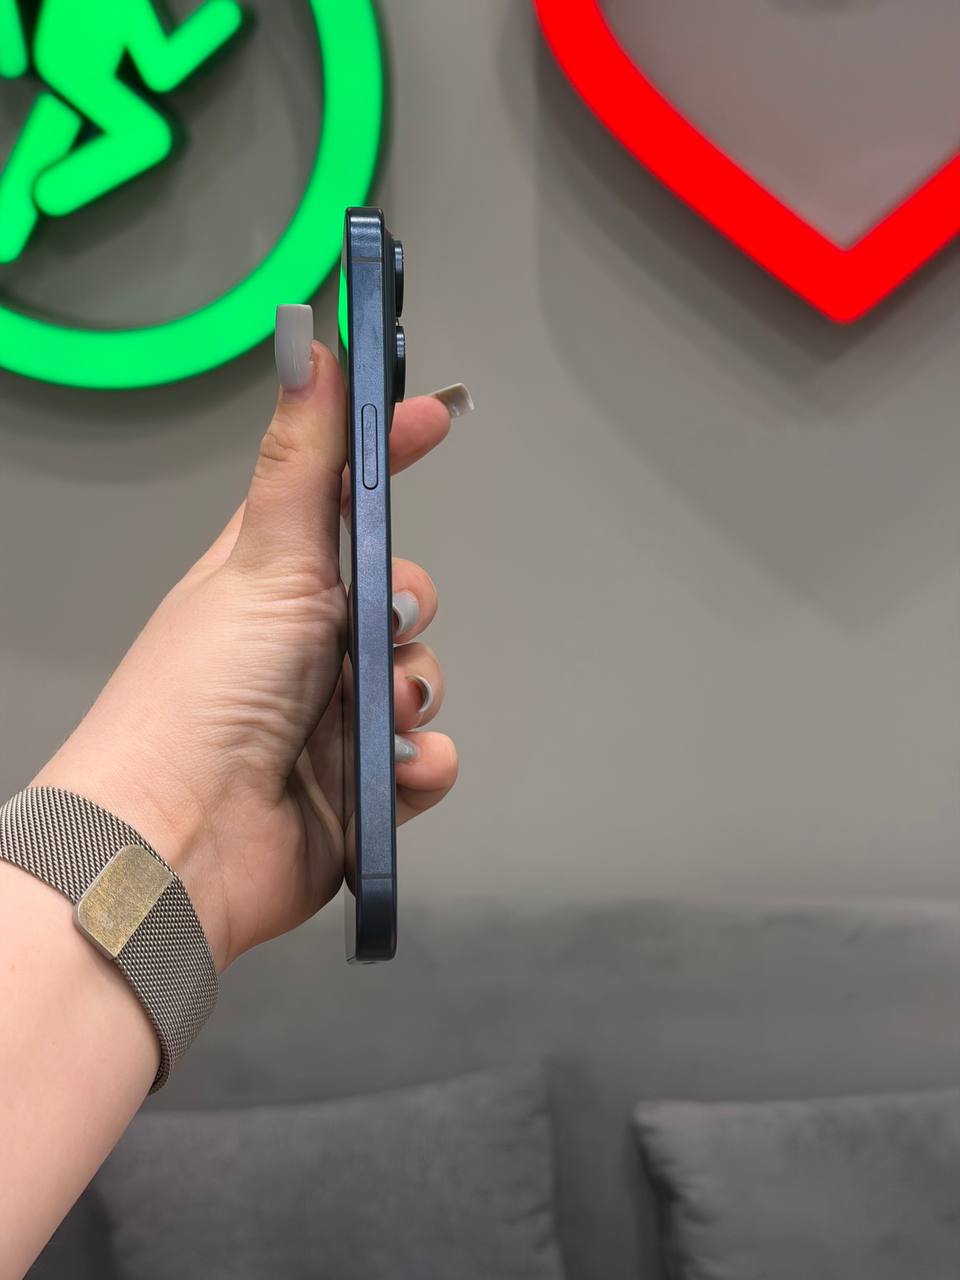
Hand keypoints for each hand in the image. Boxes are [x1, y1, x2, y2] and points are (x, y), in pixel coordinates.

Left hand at [30, 329, 463, 971]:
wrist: (183, 844)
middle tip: (378, 628)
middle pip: (400, 596)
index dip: (389, 455)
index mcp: (274, 580)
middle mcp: (306, 643)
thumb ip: (302, 463)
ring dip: (414, 693)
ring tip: (379, 715)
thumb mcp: (263, 564)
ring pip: (421, 678)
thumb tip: (309, 353)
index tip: (432, 419)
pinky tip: (393, 772)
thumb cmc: (201, 697)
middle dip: (407, 611)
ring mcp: (333, 715)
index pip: (342, 498)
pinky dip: (421, 763)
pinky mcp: (361, 784)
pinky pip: (429, 757)